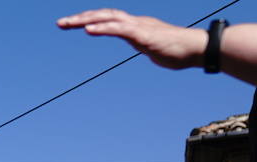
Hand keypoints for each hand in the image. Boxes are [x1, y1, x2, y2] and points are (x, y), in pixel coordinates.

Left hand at [57, 10, 206, 69]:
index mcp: (134, 26)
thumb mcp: (152, 46)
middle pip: (103, 15)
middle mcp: (134, 22)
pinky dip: (103, 28)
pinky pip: (120, 29)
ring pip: (108, 18)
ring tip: (68, 23)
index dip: (90, 19)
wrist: (196, 50)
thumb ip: (143, 43)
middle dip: (80, 18)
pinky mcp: (143, 35)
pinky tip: (88, 30)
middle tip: (59, 23)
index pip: (107, 18)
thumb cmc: (177, 50)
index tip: (71, 24)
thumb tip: (141, 45)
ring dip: (86, 20)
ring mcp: (139, 27)